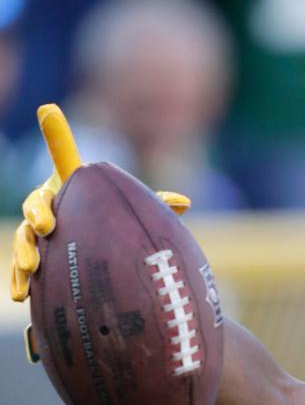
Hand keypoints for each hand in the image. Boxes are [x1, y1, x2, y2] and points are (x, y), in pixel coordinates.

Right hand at [10, 102, 190, 303]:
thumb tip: (185, 202)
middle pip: (34, 206)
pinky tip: (21, 296)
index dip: (57, 134)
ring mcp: (35, 237)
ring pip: (23, 239)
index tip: (50, 109)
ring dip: (24, 253)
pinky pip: (22, 272)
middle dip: (37, 215)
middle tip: (46, 227)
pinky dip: (19, 281)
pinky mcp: (34, 264)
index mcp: (67, 188)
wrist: (91, 253)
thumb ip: (153, 201)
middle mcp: (46, 208)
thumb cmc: (110, 224)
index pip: (63, 161)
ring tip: (31, 269)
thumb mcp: (130, 211)